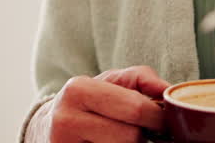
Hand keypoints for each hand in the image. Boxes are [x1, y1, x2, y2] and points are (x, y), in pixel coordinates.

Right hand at [48, 66, 169, 141]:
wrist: (45, 130)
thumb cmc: (86, 104)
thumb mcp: (108, 83)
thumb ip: (140, 79)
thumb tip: (169, 90)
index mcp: (78, 90)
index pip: (136, 109)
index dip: (159, 117)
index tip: (165, 120)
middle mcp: (67, 120)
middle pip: (131, 137)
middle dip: (147, 136)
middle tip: (149, 133)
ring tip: (124, 138)